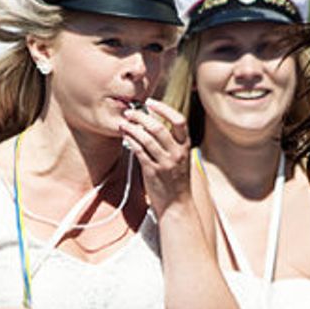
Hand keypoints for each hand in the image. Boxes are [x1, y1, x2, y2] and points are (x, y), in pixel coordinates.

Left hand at [121, 99, 193, 214]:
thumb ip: (169, 142)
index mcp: (185, 147)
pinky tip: (125, 136)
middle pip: (158, 127)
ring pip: (146, 138)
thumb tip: (151, 123)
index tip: (151, 103)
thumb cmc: (175, 180)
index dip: (164, 109)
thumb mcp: (178, 158)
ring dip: (132, 128)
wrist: (176, 205)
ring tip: (124, 122)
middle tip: (130, 112)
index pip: (179, 121)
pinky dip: (131, 140)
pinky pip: (139, 151)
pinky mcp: (152, 172)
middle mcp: (176, 154)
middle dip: (141, 116)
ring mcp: (165, 163)